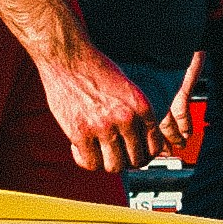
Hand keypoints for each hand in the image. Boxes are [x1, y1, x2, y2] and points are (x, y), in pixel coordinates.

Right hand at [33, 35, 154, 179]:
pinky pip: (90, 163)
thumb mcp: (126, 88)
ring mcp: (103, 127)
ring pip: (114, 166)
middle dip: (125, 162)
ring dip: (106, 163)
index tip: (133, 154)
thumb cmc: (94, 68)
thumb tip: (135, 139)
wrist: (68, 57)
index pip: (154, 147)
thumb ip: (134, 113)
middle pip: (135, 160)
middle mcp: (126, 119)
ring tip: (96, 152)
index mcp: (141, 106)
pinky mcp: (80, 133)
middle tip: (113, 155)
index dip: (144, 155)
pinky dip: (85, 160)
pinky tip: (79, 148)